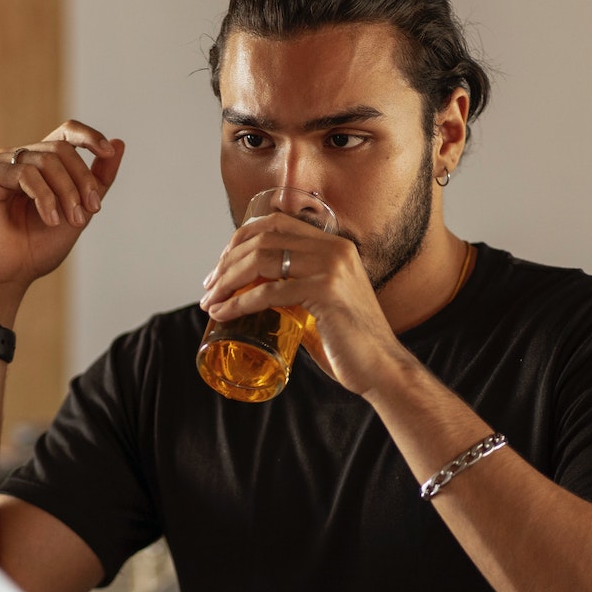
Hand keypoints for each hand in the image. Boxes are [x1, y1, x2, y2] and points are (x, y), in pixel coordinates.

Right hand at [0, 120, 124, 315]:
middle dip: (82, 179)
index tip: (108, 153)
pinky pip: (24, 173)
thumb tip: (119, 144)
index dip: (89, 136)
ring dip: (67, 192)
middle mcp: (16, 157)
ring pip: (45, 159)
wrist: (10, 275)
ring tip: (72, 220)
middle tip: (91, 210)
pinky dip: (44, 196)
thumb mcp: (80, 209)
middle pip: (60, 148)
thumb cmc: (37, 247)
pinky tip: (50, 219)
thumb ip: (98, 180)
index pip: (65, 132)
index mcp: (37, 162)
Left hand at [199, 213, 409, 396]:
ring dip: (227, 281)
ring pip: (262, 261)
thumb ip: (294, 292)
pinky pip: (269, 291)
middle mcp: (334, 248)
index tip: (220, 264)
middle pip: (263, 239)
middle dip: (227, 262)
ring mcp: (331, 268)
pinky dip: (239, 302)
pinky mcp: (326, 292)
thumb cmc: (349, 343)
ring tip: (210, 301)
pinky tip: (223, 314)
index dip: (240, 238)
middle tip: (209, 286)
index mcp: (333, 245)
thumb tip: (256, 295)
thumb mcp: (320, 303)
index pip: (275, 222)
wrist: (382, 368)